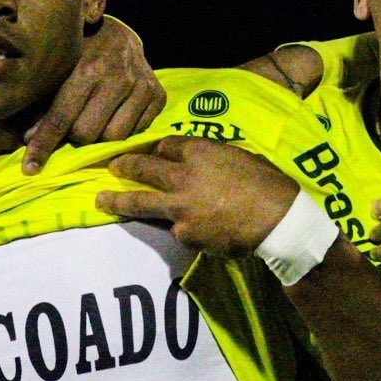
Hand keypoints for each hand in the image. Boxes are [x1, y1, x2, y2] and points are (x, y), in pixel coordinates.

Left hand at [23, 19, 164, 172]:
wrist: (119, 33)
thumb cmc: (80, 51)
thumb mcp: (58, 68)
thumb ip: (44, 103)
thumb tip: (28, 139)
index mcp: (88, 69)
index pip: (62, 118)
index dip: (44, 144)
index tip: (30, 168)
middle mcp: (119, 77)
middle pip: (88, 134)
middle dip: (73, 136)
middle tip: (71, 125)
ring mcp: (142, 86)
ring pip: (114, 138)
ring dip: (99, 136)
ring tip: (94, 119)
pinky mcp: (158, 95)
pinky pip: (135, 133)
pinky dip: (121, 131)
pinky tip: (114, 115)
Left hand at [95, 136, 295, 256]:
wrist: (279, 220)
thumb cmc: (268, 184)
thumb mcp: (240, 157)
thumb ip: (214, 158)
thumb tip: (203, 164)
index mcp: (199, 152)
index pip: (165, 146)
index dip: (155, 150)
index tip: (150, 153)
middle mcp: (182, 177)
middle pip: (142, 168)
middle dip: (123, 167)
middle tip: (111, 168)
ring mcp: (179, 208)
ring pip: (140, 203)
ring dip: (117, 201)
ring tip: (101, 201)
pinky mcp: (184, 234)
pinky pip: (175, 230)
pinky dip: (180, 229)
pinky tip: (194, 231)